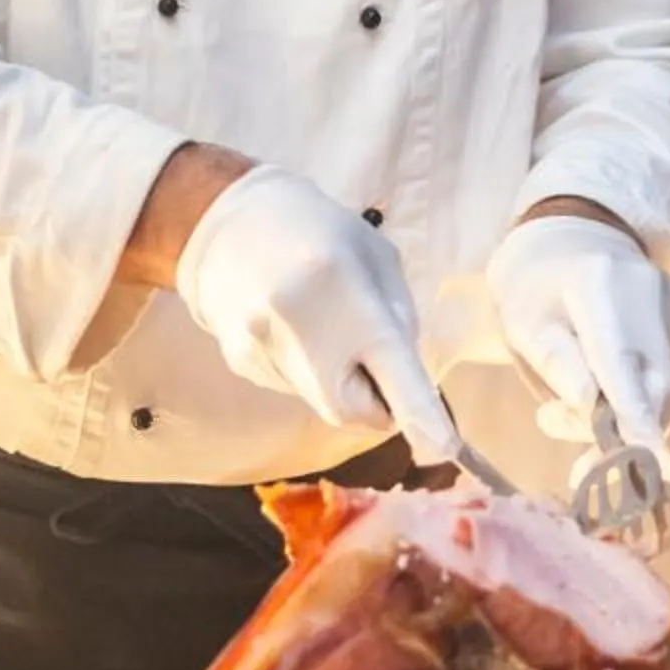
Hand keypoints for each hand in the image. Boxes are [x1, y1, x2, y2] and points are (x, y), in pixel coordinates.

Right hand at [176, 164, 457, 464]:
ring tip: (321, 320)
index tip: (446, 448)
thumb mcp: (376, 256)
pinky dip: (307, 367)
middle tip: (373, 354)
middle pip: (358, 413)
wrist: (223, 221)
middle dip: (379, 399)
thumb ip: (398, 318)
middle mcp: (300, 335)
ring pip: (325, 402)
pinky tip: (292, 323)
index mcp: (347, 297)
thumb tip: (411, 378)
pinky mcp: (242, 365)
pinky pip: (295, 386)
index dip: (424, 417)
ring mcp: (264, 355)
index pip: (395, 375)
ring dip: (339, 377)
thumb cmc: (316, 227)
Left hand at [485, 211, 669, 464]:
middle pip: (655, 385)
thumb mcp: (523, 324)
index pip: (622, 364)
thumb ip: (556, 363)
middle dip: (626, 438)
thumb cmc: (533, 289)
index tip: (654, 469)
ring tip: (570, 420)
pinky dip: (640, 402)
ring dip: (629, 423)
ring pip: (667, 387)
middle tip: (581, 469)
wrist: (566, 239)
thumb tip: (588, 406)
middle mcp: (647, 292)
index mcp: (598, 287)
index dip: (638, 421)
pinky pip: (668, 374)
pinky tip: (601, 400)